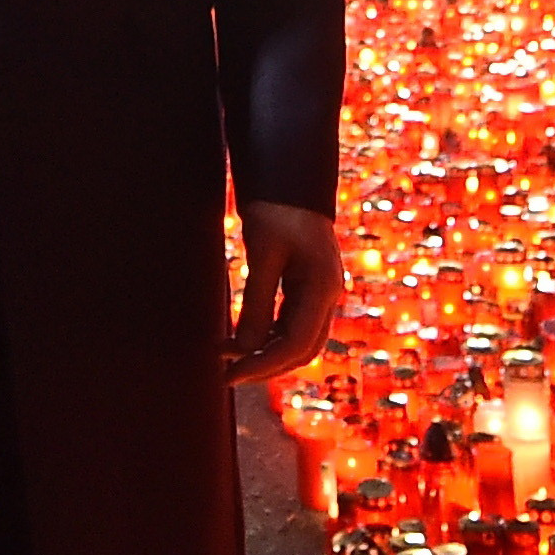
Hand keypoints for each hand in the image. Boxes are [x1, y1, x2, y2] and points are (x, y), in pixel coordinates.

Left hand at [226, 200, 342, 383]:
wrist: (290, 179)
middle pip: (302, 351)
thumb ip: (255, 304)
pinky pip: (292, 325)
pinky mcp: (309, 289)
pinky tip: (241, 340)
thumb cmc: (277, 209)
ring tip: (227, 356)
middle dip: (265, 367)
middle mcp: (328, 295)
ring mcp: (321, 293)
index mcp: (322, 287)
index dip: (261, 365)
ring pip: (298, 341)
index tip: (228, 375)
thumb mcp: (262, 254)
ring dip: (265, 354)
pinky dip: (268, 338)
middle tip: (226, 375)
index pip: (294, 344)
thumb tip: (243, 349)